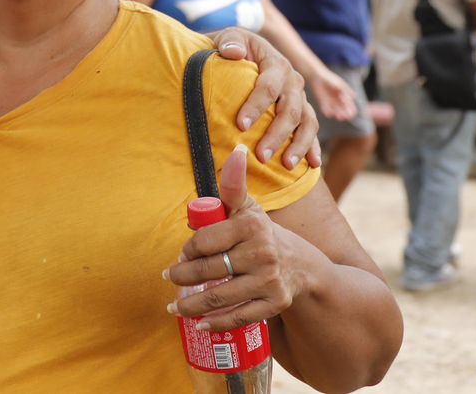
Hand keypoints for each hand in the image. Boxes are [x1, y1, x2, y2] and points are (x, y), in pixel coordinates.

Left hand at [166, 146, 302, 330]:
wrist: (305, 267)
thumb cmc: (265, 234)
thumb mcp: (251, 208)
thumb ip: (233, 185)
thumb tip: (236, 150)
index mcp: (251, 226)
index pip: (205, 241)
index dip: (187, 251)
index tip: (180, 255)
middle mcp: (262, 252)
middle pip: (210, 269)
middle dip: (183, 277)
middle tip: (170, 280)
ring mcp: (269, 280)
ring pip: (221, 296)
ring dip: (192, 305)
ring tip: (174, 307)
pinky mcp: (275, 303)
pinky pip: (240, 316)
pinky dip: (217, 323)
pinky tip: (199, 325)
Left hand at [211, 27, 321, 169]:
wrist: (244, 51)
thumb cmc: (233, 48)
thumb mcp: (230, 38)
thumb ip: (230, 41)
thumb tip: (232, 53)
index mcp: (276, 64)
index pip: (268, 87)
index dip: (256, 106)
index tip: (241, 125)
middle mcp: (293, 81)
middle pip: (290, 110)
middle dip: (276, 134)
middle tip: (261, 155)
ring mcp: (300, 98)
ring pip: (306, 122)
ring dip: (298, 145)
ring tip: (286, 165)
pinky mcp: (303, 111)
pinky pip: (311, 130)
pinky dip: (313, 147)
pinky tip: (312, 164)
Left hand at [310, 69, 357, 122]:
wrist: (316, 76)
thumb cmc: (329, 78)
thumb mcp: (338, 84)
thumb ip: (345, 90)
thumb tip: (354, 96)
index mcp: (344, 95)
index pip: (350, 105)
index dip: (351, 110)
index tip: (350, 114)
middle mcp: (339, 100)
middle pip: (344, 110)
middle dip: (345, 114)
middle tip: (344, 117)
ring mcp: (331, 101)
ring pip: (336, 111)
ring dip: (337, 114)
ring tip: (338, 117)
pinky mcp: (323, 102)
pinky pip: (326, 109)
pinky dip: (327, 112)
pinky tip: (328, 114)